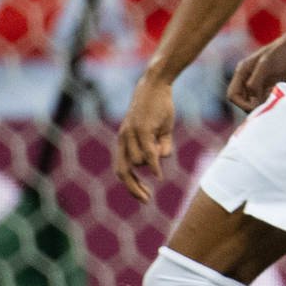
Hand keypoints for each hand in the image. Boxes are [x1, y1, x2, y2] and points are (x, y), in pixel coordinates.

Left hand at [114, 76, 175, 203]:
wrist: (156, 84)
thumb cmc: (159, 107)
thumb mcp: (161, 130)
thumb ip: (161, 147)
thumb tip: (160, 162)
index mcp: (125, 141)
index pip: (122, 169)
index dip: (131, 186)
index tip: (144, 197)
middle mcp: (123, 139)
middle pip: (124, 172)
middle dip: (134, 189)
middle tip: (146, 201)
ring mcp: (131, 135)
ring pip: (140, 162)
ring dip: (155, 160)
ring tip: (163, 136)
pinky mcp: (142, 130)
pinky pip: (147, 154)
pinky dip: (152, 166)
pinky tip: (158, 176)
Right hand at [227, 31, 285, 111]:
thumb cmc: (282, 51)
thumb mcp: (265, 65)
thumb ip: (255, 82)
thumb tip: (252, 101)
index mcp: (243, 71)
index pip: (233, 95)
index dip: (242, 104)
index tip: (256, 107)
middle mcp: (249, 78)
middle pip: (244, 101)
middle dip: (254, 107)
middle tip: (269, 106)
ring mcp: (261, 82)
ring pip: (256, 103)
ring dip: (264, 105)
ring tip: (276, 98)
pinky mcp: (273, 85)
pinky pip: (268, 100)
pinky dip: (273, 102)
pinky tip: (282, 95)